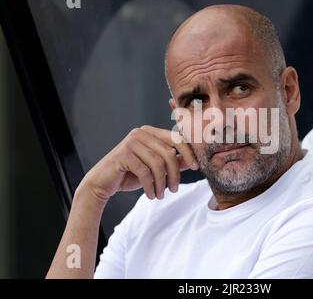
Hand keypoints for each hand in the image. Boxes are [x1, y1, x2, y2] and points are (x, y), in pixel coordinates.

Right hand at [78, 126, 198, 201]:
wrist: (102, 183)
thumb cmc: (130, 174)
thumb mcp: (155, 168)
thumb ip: (173, 162)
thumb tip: (192, 161)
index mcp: (150, 132)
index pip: (176, 138)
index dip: (188, 152)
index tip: (195, 167)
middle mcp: (141, 133)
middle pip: (169, 152)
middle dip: (174, 174)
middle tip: (174, 190)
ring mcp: (130, 142)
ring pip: (158, 164)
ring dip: (162, 183)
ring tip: (161, 195)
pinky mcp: (123, 154)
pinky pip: (145, 172)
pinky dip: (150, 186)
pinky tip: (151, 195)